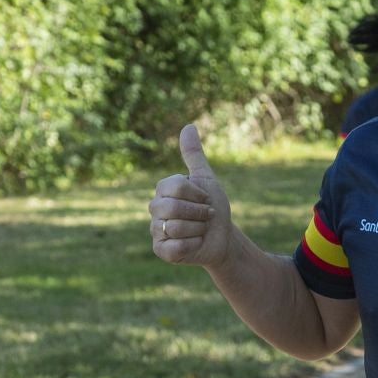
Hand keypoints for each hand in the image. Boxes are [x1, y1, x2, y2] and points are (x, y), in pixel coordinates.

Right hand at [150, 125, 232, 267]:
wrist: (222, 237)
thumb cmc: (213, 207)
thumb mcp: (207, 179)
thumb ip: (194, 156)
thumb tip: (188, 126)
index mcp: (162, 191)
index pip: (175, 186)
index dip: (197, 194)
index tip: (205, 199)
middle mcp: (154, 209)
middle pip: (173, 207)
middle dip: (199, 212)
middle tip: (206, 216)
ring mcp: (156, 231)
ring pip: (176, 227)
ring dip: (198, 229)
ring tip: (200, 230)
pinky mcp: (161, 251)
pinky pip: (175, 246)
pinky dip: (192, 244)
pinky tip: (195, 243)